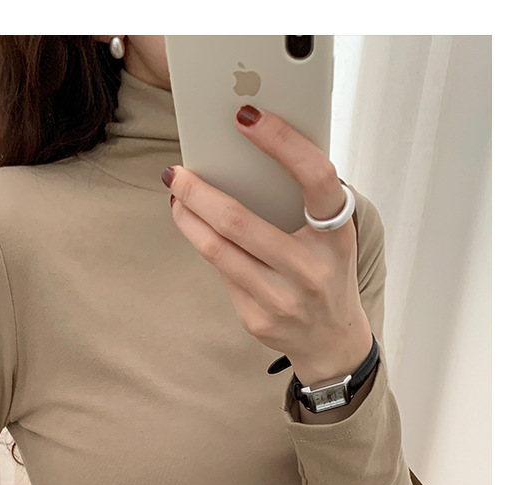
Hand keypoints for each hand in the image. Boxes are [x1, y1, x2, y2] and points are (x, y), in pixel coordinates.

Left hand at [163, 105, 372, 384]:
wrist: (332, 340)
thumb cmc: (327, 271)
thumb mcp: (332, 236)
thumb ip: (303, 201)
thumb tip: (241, 159)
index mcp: (337, 236)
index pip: (315, 177)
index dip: (282, 142)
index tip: (247, 116)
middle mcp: (311, 269)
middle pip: (239, 221)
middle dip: (198, 191)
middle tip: (176, 171)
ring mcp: (282, 299)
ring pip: (217, 249)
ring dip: (187, 217)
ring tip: (175, 196)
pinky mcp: (257, 318)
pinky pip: (220, 273)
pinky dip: (204, 245)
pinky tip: (196, 229)